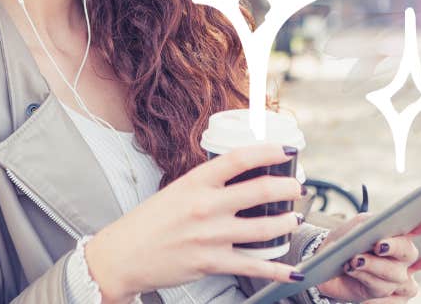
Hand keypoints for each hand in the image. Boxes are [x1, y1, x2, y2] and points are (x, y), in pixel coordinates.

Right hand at [85, 143, 305, 302]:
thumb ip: (206, 185)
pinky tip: (291, 268)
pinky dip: (278, 269)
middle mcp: (205, 206)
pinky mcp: (212, 263)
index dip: (268, 151)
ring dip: (287, 223)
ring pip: (264, 228)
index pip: (239, 159)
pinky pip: (253, 266)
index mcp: (195, 182)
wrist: (123, 256)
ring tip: (293, 220)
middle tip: (297, 188)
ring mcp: (210, 236)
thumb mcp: (175, 191)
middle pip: (260, 191)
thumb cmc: (148, 223)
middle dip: (288, 188)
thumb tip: (238, 177)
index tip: (285, 150)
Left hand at [311, 209, 420, 302]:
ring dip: (373, 267)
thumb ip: (374, 223)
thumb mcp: (358, 225)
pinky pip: (387, 296)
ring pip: (396, 275)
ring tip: (353, 261)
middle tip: (378, 245)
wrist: (325, 265)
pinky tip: (354, 277)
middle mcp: (407, 258)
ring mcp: (401, 280)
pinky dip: (367, 283)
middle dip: (395, 247)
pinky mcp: (392, 298)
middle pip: (412, 253)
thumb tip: (383, 231)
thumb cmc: (347, 241)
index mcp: (404, 236)